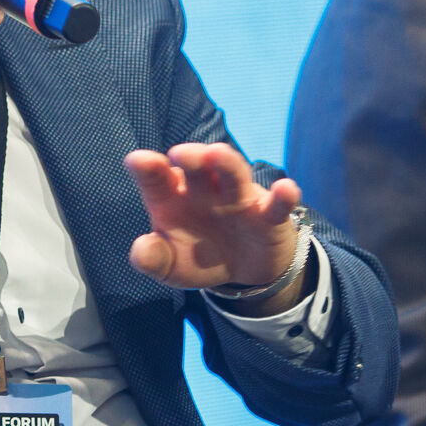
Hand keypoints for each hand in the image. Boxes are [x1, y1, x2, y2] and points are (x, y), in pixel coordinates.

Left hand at [124, 144, 306, 313]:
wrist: (243, 271)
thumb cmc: (198, 256)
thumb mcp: (170, 265)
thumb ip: (153, 258)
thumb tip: (140, 251)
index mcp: (173, 196)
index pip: (156, 177)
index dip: (146, 167)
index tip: (138, 161)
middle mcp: (204, 190)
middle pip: (196, 167)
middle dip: (190, 157)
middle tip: (180, 154)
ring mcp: (237, 199)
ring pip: (233, 175)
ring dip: (226, 164)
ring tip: (216, 155)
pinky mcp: (268, 216)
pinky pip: (277, 205)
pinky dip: (284, 196)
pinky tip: (286, 188)